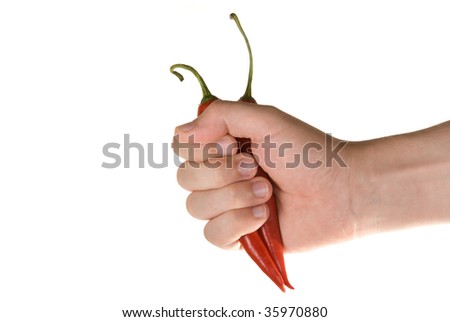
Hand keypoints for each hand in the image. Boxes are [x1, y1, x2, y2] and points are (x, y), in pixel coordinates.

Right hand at [173, 100, 356, 251]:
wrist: (342, 193)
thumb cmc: (308, 154)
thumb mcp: (266, 120)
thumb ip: (221, 115)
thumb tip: (181, 132)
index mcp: (225, 147)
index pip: (182, 148)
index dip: (200, 149)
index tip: (231, 144)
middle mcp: (222, 176)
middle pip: (184, 178)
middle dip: (221, 174)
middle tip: (257, 169)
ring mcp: (229, 207)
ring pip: (195, 207)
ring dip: (234, 198)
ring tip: (268, 193)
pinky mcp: (239, 235)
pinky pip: (213, 235)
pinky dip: (238, 224)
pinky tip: (265, 217)